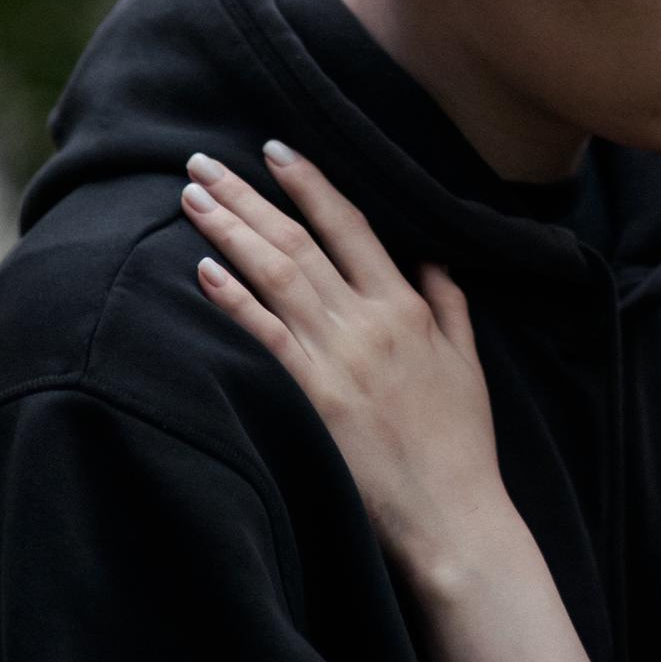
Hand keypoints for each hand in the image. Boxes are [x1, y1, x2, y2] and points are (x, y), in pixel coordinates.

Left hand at [182, 143, 511, 584]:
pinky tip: (204, 269)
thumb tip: (431, 261)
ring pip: (276, 276)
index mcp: (408, 306)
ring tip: (192, 196)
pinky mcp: (313, 397)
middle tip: (203, 160)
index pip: (351, 225)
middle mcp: (369, 320)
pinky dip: (234, 300)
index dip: (311, 184)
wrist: (452, 512)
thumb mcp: (467, 361)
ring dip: (230, 231)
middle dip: (249, 195)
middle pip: (299, 241)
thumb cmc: (462, 442)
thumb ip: (449, 303)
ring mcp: (339, 357)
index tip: (276, 149)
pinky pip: (265, 337)